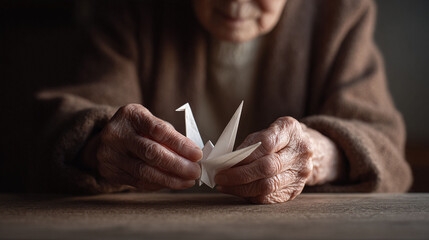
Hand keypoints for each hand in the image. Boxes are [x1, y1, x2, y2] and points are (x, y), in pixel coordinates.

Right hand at [82, 104, 202, 190]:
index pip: (158, 130)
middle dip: (177, 165)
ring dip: (170, 179)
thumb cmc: (138, 129)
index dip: (180, 144)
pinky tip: (172, 183)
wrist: (108, 139)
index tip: (197, 154)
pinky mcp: (110, 172)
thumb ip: (170, 136)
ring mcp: (110, 154)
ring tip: (188, 181)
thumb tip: (193, 156)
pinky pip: (139, 182)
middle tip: (195, 172)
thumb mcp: (151, 123)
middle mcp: (116, 133)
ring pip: (144, 172)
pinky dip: (159, 184)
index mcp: (131, 115)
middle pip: (151, 152)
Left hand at [214, 117, 342, 203]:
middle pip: (267, 167)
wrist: (307, 149)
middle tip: (220, 178)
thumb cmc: (279, 139)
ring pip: (268, 186)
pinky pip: (270, 197)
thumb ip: (250, 144)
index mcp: (290, 130)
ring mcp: (301, 172)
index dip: (244, 156)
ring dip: (242, 188)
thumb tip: (226, 162)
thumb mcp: (266, 131)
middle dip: (240, 175)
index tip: (224, 163)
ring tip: (225, 186)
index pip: (266, 144)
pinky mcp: (296, 189)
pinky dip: (251, 195)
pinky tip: (238, 192)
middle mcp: (300, 151)